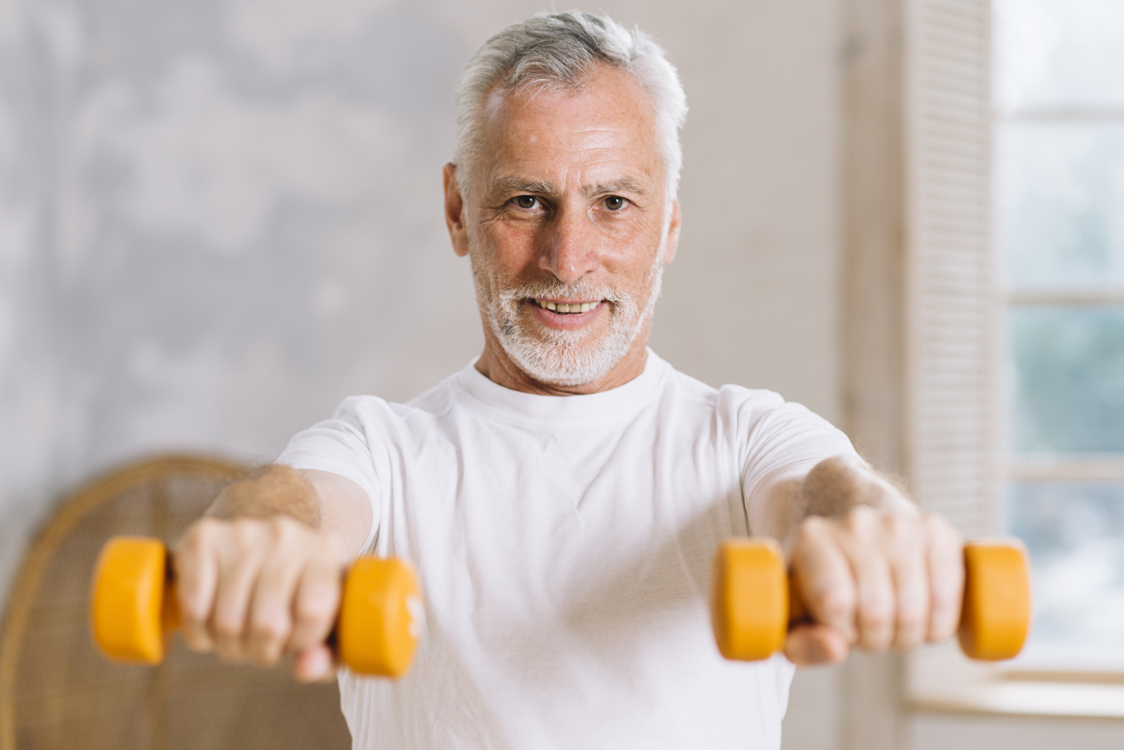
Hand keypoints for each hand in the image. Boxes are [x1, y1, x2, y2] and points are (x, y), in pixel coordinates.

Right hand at [172, 515, 349, 681]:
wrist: (263, 548)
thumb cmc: (299, 595)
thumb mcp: (326, 625)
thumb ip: (327, 657)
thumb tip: (305, 668)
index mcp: (326, 553)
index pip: (314, 612)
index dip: (300, 642)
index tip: (297, 639)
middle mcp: (287, 535)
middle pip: (268, 624)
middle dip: (261, 651)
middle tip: (263, 643)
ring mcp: (244, 533)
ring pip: (227, 620)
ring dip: (228, 644)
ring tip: (240, 632)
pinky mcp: (203, 537)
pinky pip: (192, 606)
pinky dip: (198, 629)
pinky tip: (211, 619)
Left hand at [781, 459, 963, 664]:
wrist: (863, 539)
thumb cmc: (828, 587)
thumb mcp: (799, 618)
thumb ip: (803, 644)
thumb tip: (835, 648)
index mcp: (813, 539)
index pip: (834, 602)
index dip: (843, 631)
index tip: (841, 628)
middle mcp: (856, 524)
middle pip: (875, 609)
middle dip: (875, 639)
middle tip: (871, 632)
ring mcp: (899, 524)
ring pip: (912, 608)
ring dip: (907, 636)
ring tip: (894, 626)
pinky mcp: (937, 531)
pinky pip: (946, 596)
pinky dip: (939, 625)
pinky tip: (925, 621)